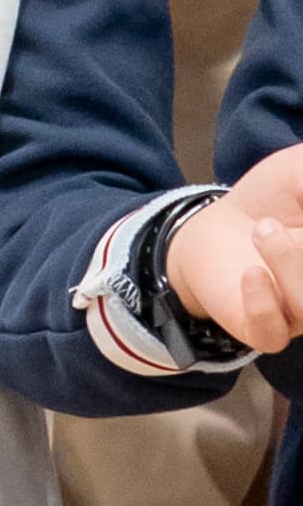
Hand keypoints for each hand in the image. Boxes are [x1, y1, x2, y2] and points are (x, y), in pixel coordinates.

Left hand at [159, 146, 302, 354]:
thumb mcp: (297, 172)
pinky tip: (250, 275)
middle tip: (281, 223)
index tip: (301, 207)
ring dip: (292, 266)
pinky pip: (272, 333)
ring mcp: (296, 313)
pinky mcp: (259, 328)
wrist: (210, 226)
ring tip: (263, 230)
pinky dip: (264, 305)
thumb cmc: (266, 202)